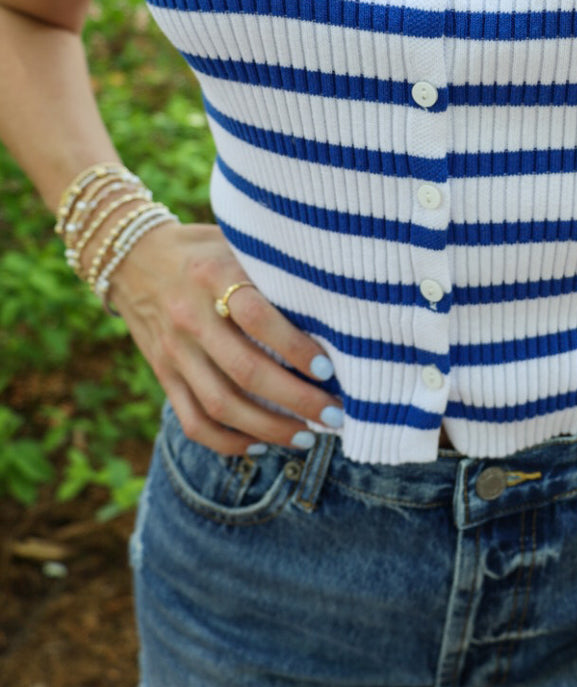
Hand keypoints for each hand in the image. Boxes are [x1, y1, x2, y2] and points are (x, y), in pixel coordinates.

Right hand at [106, 220, 341, 454]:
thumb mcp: (233, 241)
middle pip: (244, 370)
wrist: (132, 258)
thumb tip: (333, 297)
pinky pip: (193, 421)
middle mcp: (190, 317)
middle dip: (295, 400)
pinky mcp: (163, 375)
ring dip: (268, 428)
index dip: (294, 346)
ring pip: (220, 404)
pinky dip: (227, 441)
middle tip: (334, 414)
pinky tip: (260, 445)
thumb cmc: (204, 249)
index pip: (256, 316)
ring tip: (307, 437)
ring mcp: (173, 351)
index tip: (329, 369)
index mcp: (213, 275)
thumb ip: (270, 267)